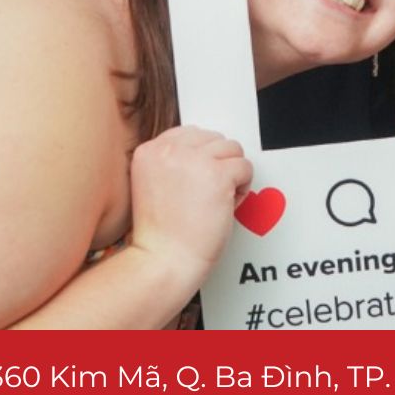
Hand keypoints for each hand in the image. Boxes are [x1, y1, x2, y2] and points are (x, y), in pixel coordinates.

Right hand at [127, 126, 252, 288]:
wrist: (163, 260)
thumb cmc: (161, 233)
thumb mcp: (153, 184)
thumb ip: (173, 162)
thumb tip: (206, 148)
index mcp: (149, 151)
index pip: (190, 133)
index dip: (202, 158)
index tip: (199, 181)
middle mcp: (169, 150)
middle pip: (214, 138)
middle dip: (218, 164)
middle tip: (207, 195)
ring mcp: (194, 160)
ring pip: (233, 149)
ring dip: (232, 174)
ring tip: (216, 200)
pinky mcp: (218, 174)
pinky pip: (245, 167)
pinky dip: (243, 188)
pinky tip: (226, 205)